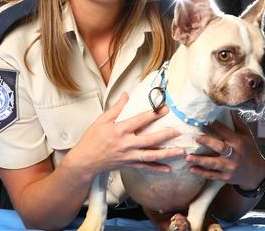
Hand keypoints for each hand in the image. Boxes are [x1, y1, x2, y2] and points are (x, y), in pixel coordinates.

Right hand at [66, 93, 184, 175]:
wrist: (84, 161)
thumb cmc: (91, 140)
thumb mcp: (101, 120)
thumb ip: (116, 108)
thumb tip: (126, 95)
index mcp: (119, 130)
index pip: (139, 120)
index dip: (153, 114)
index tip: (165, 109)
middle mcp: (125, 144)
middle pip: (149, 139)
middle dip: (165, 135)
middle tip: (178, 131)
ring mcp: (128, 156)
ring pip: (150, 155)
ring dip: (167, 153)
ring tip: (180, 151)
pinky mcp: (129, 164)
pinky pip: (145, 167)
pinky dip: (157, 168)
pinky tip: (168, 168)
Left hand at [185, 112, 264, 189]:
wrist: (256, 173)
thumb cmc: (249, 150)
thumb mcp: (246, 135)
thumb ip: (237, 122)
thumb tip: (230, 107)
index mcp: (238, 143)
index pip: (226, 133)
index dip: (216, 126)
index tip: (204, 121)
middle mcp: (234, 155)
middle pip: (220, 148)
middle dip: (208, 142)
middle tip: (196, 138)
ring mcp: (230, 168)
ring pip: (214, 164)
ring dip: (200, 161)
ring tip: (188, 157)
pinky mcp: (226, 177)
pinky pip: (212, 175)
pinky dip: (202, 173)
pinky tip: (192, 169)